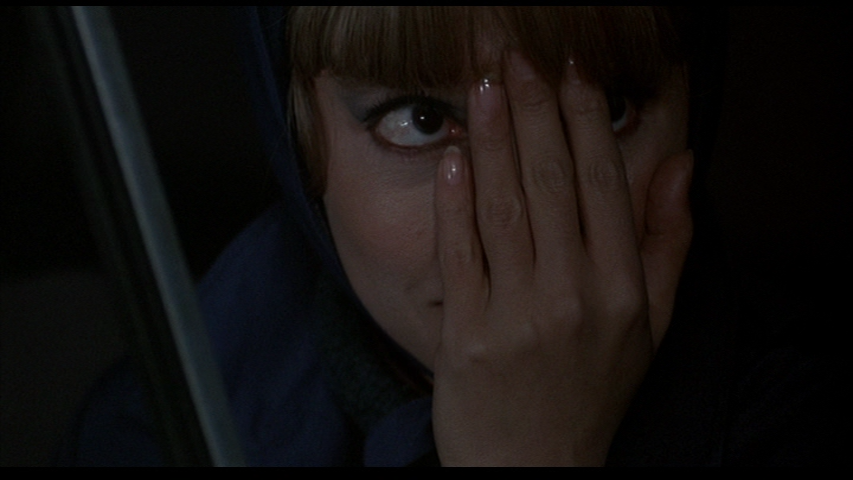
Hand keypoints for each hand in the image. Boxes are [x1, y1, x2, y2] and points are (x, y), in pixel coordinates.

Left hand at [431, 52, 692, 465]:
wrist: (534, 468)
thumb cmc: (592, 392)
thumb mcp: (650, 326)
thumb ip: (668, 243)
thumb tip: (679, 166)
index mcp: (622, 289)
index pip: (602, 184)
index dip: (584, 120)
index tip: (570, 71)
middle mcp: (573, 296)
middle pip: (550, 182)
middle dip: (532, 109)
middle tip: (515, 57)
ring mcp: (517, 316)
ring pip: (503, 206)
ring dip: (493, 138)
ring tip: (483, 85)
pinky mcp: (466, 336)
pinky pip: (460, 254)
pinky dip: (454, 201)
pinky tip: (454, 157)